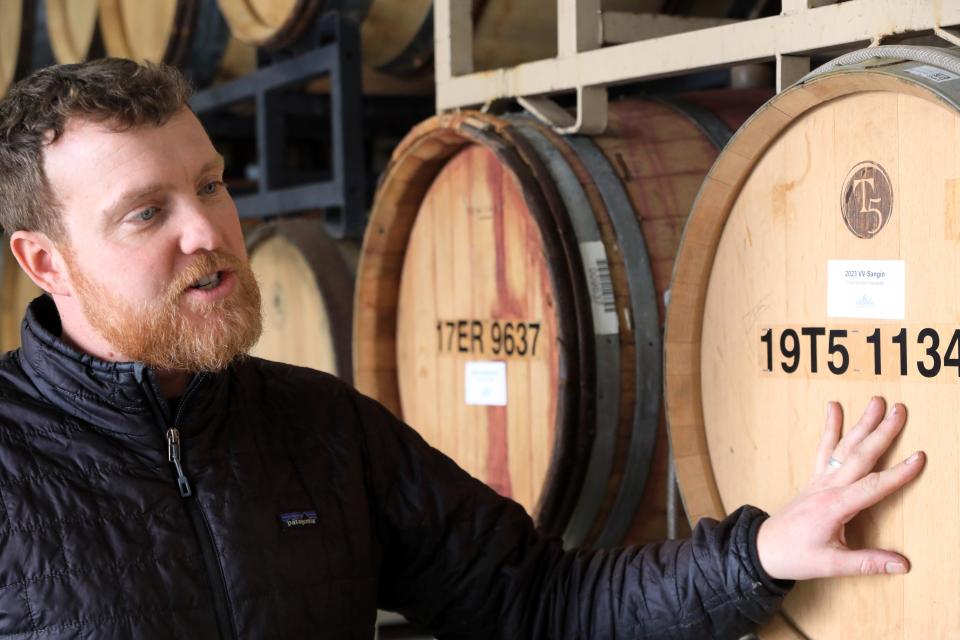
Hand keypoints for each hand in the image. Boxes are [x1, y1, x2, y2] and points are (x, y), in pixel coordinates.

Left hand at [756, 397, 924, 580]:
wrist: (763, 548)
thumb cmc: (795, 556)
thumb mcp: (832, 565)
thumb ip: (868, 563)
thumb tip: (902, 564)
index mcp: (835, 507)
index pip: (872, 487)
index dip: (897, 473)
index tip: (919, 457)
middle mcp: (828, 487)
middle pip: (860, 456)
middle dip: (882, 433)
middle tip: (900, 411)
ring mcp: (820, 480)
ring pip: (844, 447)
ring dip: (862, 423)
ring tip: (877, 402)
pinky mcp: (814, 479)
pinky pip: (823, 448)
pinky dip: (830, 427)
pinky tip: (833, 407)